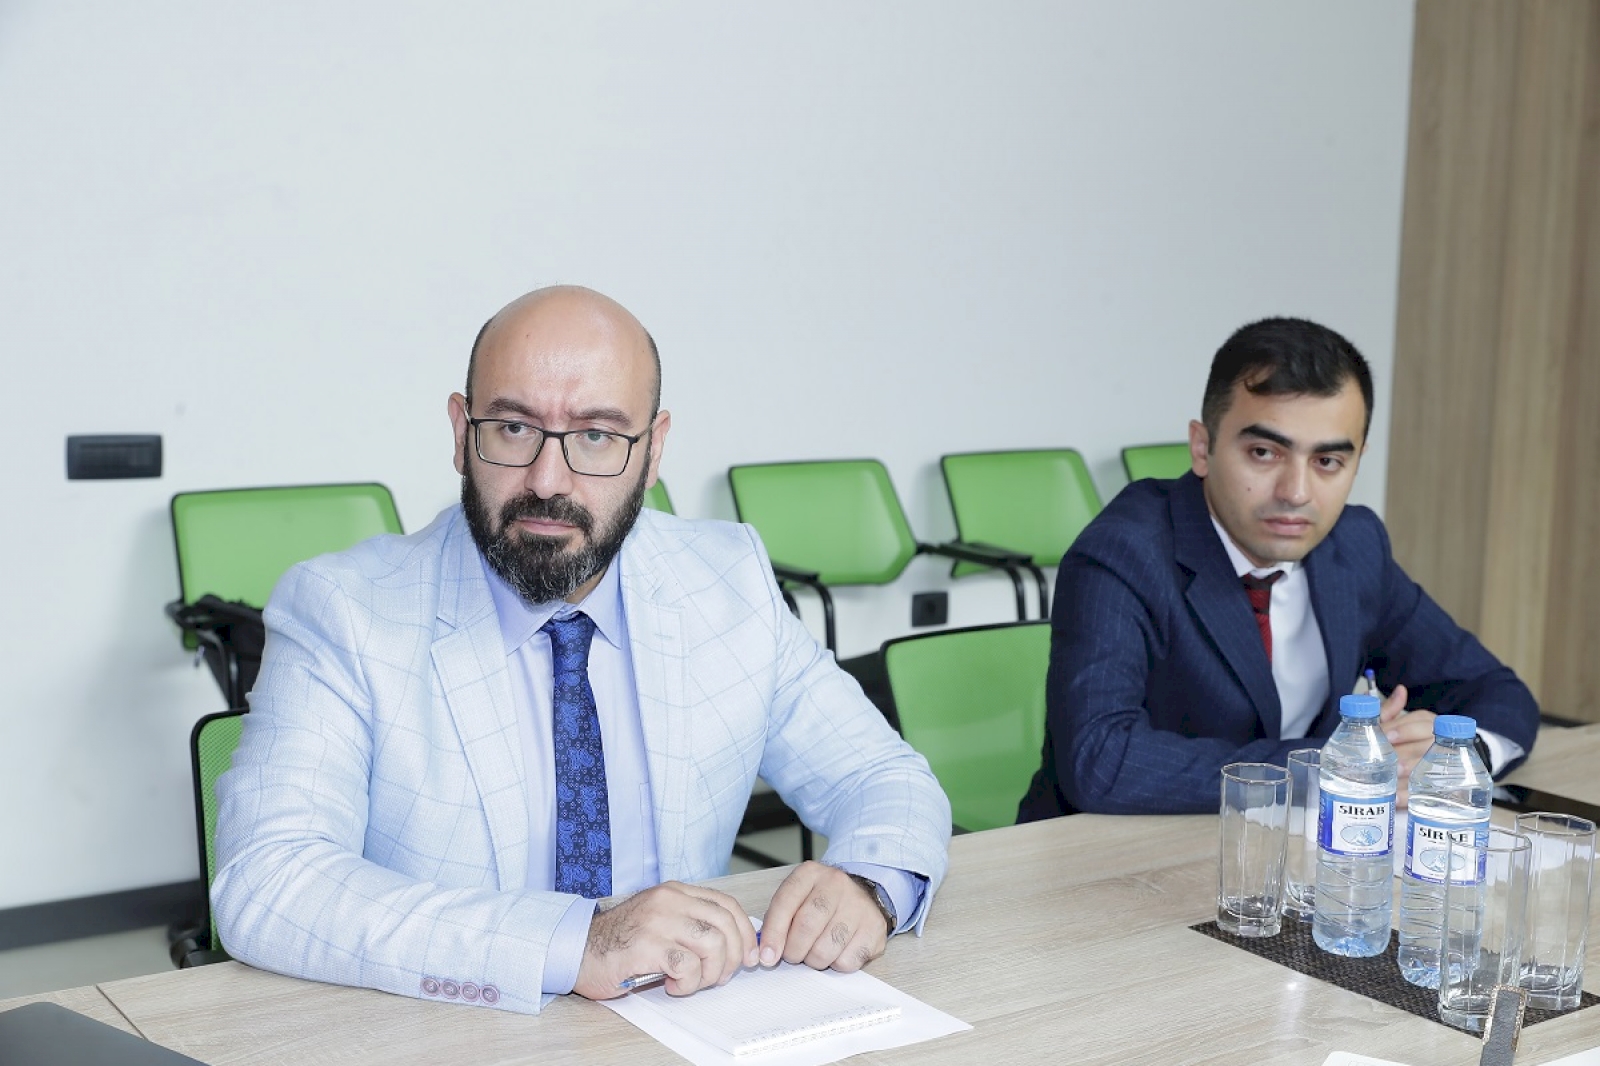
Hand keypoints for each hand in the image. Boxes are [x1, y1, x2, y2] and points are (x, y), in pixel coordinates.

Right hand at [573, 881, 758, 1000]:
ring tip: (692, 982)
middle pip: (725, 925)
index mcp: (676, 892)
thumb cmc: (620, 942)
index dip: (745, 934)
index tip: (750, 957)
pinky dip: (688, 983)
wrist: (577, 950)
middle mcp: (670, 900)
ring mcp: (659, 921)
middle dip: (734, 957)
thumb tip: (735, 947)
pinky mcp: (647, 946)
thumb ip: (691, 925)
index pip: (727, 905)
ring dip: (710, 973)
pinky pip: (687, 966)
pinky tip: (672, 985)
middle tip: (719, 977)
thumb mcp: (660, 921)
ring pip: (713, 944)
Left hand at [759, 861, 887, 973]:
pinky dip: (836, 965)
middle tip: (793, 955)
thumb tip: (767, 954)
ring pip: (826, 949)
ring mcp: (858, 906)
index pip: (785, 903)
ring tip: (815, 952)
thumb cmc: (821, 901)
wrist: (862, 895)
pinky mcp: (875, 929)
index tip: (767, 956)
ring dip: (814, 960)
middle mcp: (836, 884)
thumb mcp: (796, 898)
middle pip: (806, 927)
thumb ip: (778, 920)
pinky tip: (836, 952)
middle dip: (794, 951)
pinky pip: (847, 962)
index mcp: (810, 873)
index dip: (773, 934)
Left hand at [1377, 683, 1434, 807]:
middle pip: (1424, 746)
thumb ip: (1391, 711)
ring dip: (1410, 773)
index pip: (1419, 723)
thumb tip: (1400, 690)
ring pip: (1428, 767)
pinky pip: (1428, 791)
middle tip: (1388, 760)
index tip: (1386, 736)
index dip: (1402, 729)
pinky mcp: (1442, 786)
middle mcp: (1437, 741)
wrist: (1449, 757)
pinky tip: (1397, 798)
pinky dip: (1410, 795)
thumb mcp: (1402, 723)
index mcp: (1427, 723)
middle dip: (1403, 753)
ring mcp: (1442, 764)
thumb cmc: (1413, 737)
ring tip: (1394, 776)